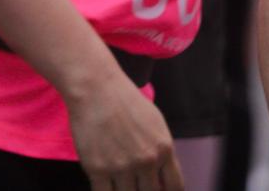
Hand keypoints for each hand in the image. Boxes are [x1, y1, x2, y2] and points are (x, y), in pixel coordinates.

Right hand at [64, 68, 181, 190]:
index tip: (155, 187)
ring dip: (124, 190)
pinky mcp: (97, 168)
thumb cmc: (125, 100)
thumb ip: (162, 151)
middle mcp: (146, 162)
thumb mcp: (156, 124)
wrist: (94, 88)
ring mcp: (121, 166)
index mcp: (163, 150)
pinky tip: (104, 185)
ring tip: (118, 181)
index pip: (174, 187)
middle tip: (135, 183)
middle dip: (144, 190)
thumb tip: (162, 174)